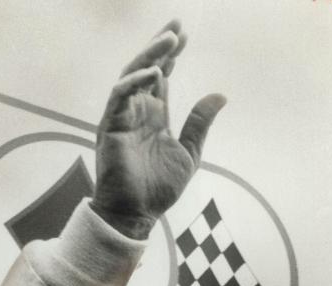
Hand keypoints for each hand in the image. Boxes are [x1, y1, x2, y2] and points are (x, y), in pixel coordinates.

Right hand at [92, 20, 225, 238]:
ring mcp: (122, 117)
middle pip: (146, 68)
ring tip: (169, 40)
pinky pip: (119, 96)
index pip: (162, 76)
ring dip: (149, 57)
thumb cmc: (159, 189)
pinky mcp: (111, 127)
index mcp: (155, 116)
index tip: (185, 35)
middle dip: (160, 45)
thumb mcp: (189, 153)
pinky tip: (154, 73)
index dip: (171, 55)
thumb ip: (200, 123)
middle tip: (177, 26)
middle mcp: (137, 112)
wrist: (138, 213)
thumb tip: (220, 95)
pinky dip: (135, 83)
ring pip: (132, 75)